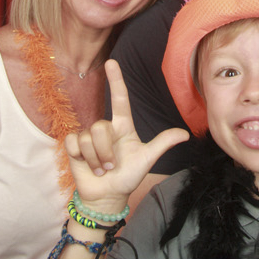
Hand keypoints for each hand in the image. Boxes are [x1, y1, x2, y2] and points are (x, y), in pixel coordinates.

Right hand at [64, 60, 188, 214]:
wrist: (107, 196)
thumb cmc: (127, 177)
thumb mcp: (146, 159)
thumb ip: (162, 143)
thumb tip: (185, 134)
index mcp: (122, 127)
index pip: (119, 99)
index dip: (116, 80)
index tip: (112, 62)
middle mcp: (105, 129)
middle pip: (100, 127)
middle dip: (106, 151)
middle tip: (111, 166)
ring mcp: (88, 137)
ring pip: (88, 137)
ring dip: (96, 158)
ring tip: (101, 169)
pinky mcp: (74, 147)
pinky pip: (74, 143)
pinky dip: (81, 157)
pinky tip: (86, 165)